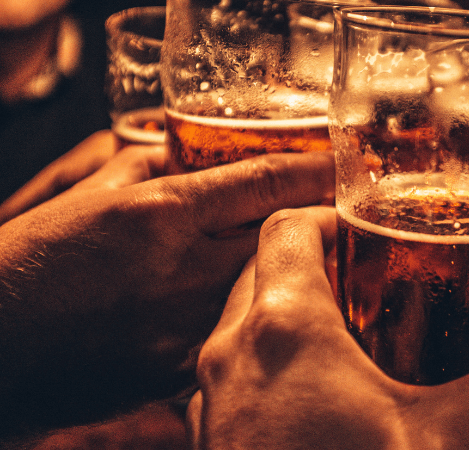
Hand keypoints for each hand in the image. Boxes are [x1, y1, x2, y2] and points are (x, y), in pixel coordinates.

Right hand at [0, 144, 334, 435]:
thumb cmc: (28, 264)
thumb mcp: (85, 198)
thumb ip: (144, 169)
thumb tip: (181, 152)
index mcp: (161, 214)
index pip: (263, 181)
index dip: (313, 171)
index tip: (341, 166)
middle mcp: (183, 268)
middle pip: (284, 239)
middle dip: (322, 226)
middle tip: (344, 218)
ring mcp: (185, 325)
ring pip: (271, 293)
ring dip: (296, 277)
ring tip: (315, 266)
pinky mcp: (179, 371)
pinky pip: (236, 338)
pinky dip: (255, 322)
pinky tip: (265, 318)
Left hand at [186, 207, 468, 449]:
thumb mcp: (450, 443)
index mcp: (284, 329)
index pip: (287, 229)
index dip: (327, 216)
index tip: (365, 228)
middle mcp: (231, 354)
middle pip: (264, 271)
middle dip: (315, 265)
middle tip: (372, 280)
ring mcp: (212, 400)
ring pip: (244, 325)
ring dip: (291, 317)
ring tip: (353, 337)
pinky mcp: (211, 439)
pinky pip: (236, 377)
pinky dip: (274, 367)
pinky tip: (324, 402)